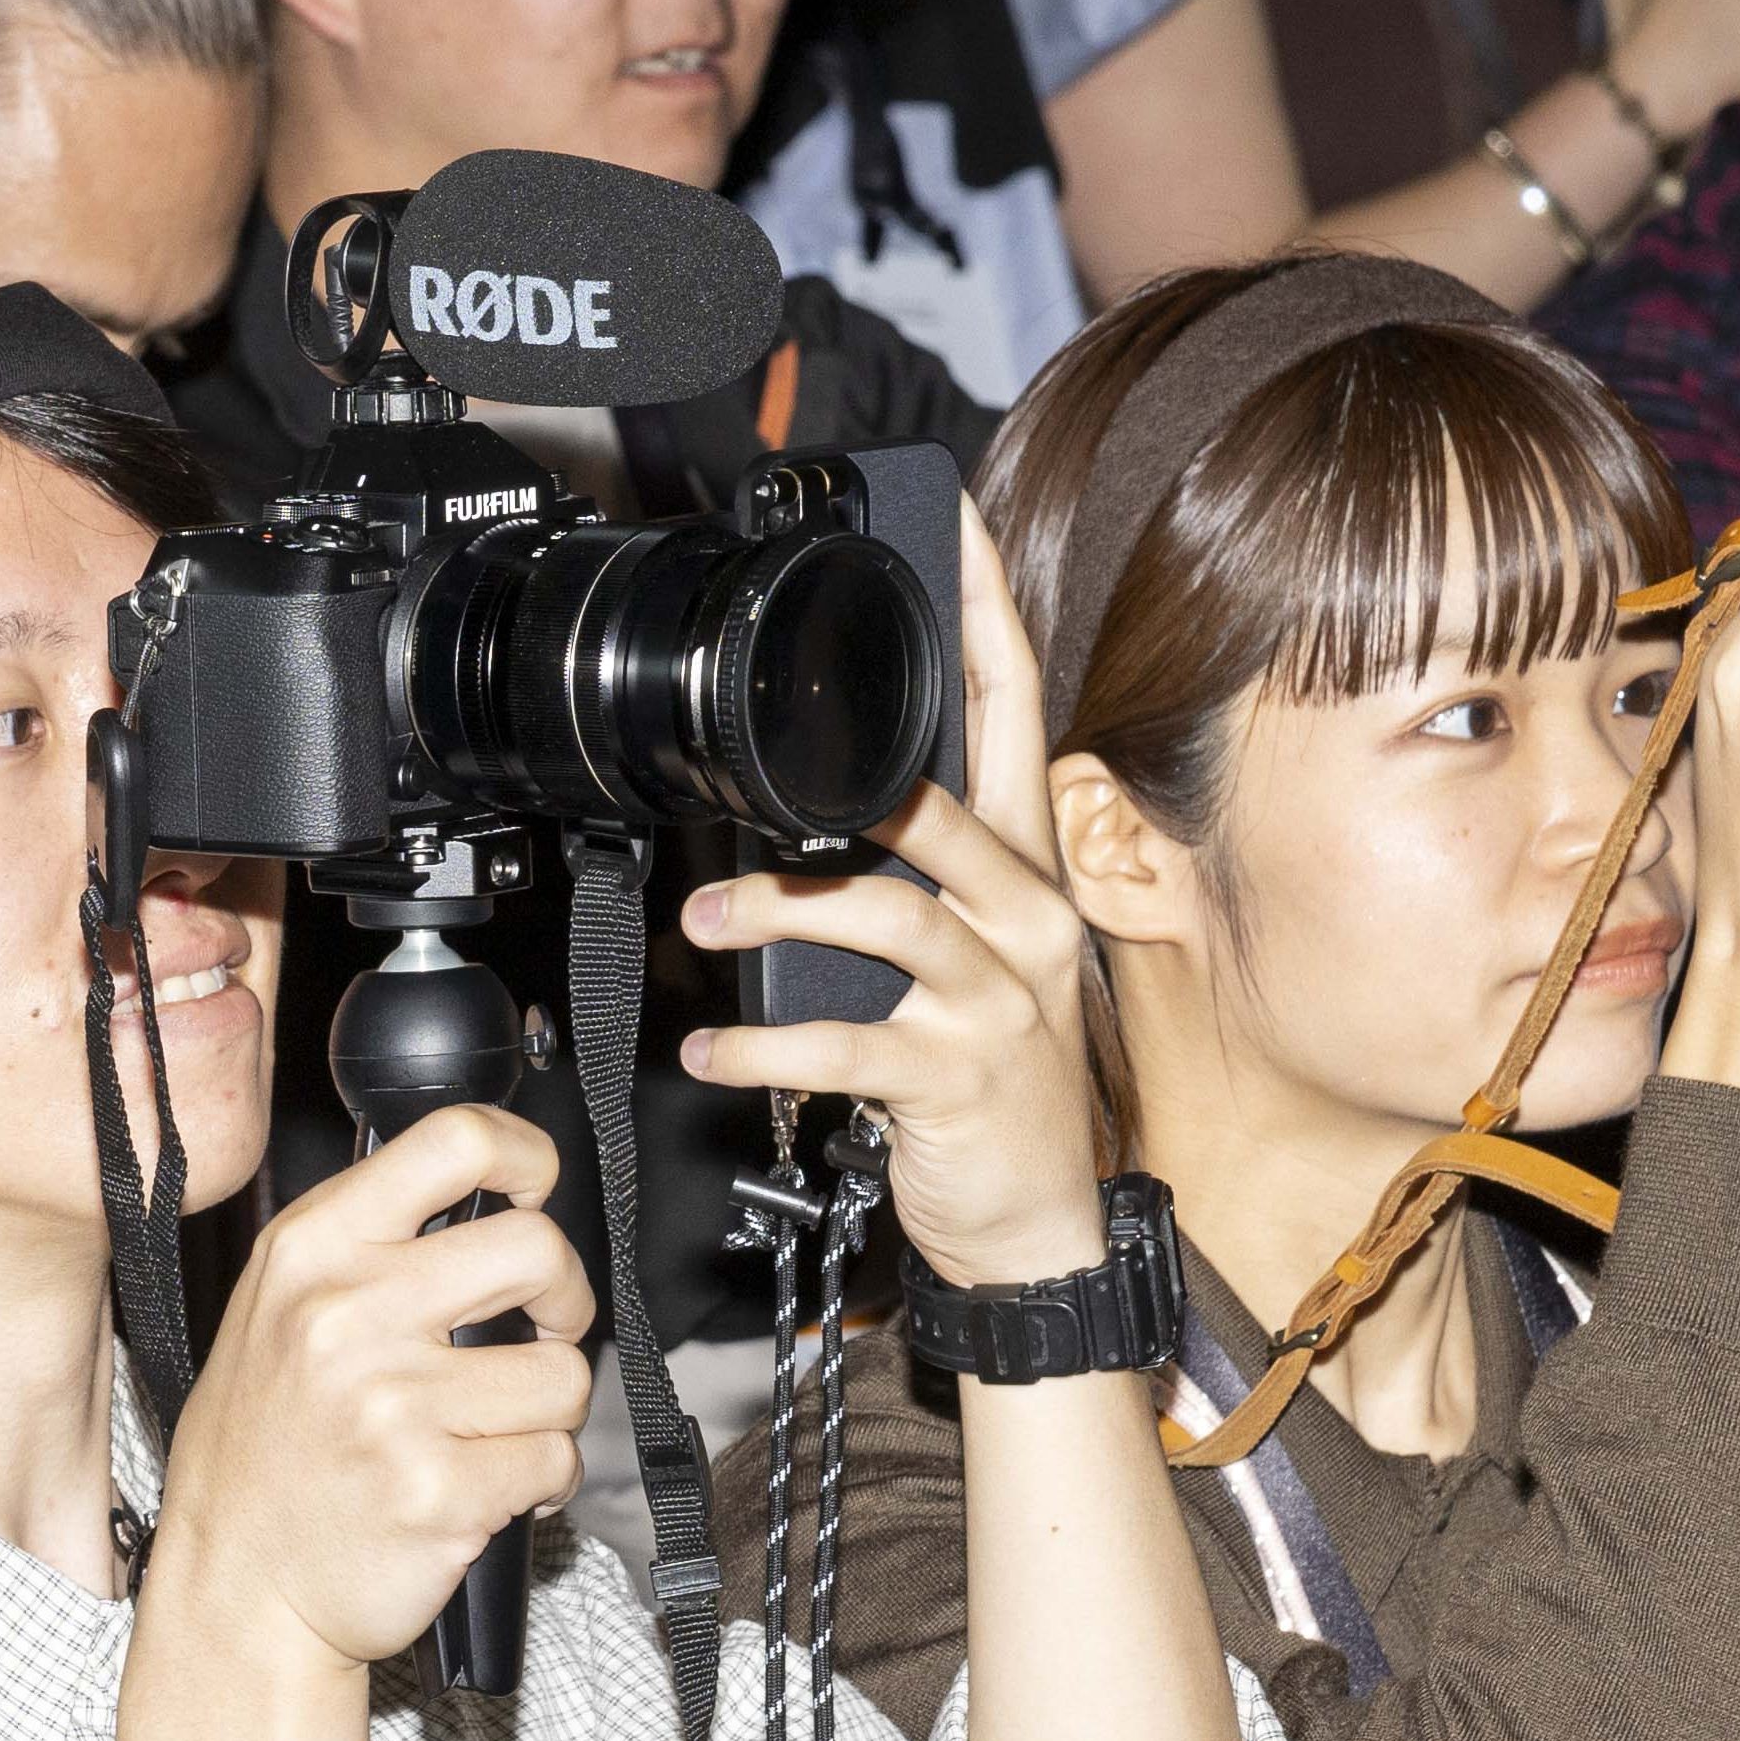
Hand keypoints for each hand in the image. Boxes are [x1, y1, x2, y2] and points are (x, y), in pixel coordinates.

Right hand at [151, 1106, 594, 1675]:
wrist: (237, 1588)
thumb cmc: (268, 1452)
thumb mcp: (282, 1311)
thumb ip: (374, 1246)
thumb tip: (502, 1198)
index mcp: (314, 1251)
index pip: (453, 1142)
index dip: (527, 1157)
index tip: (539, 1192)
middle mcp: (349, 1314)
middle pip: (539, 1251)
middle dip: (566, 1299)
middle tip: (543, 1333)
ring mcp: (393, 1404)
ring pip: (564, 1375)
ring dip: (549, 1414)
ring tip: (490, 1435)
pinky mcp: (438, 1489)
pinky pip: (554, 1461)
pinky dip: (539, 1483)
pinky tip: (485, 1491)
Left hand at [679, 505, 1105, 1288]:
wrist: (1036, 1224)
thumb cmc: (987, 1082)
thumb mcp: (966, 960)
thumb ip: (915, 875)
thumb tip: (821, 807)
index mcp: (1026, 870)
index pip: (1013, 711)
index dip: (986, 610)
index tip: (952, 516)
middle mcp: (1026, 918)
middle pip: (943, 811)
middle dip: (846, 795)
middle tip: (746, 797)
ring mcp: (1000, 999)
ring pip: (888, 920)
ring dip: (780, 917)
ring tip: (703, 921)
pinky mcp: (960, 1077)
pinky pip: (849, 1046)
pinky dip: (767, 1049)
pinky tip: (714, 1051)